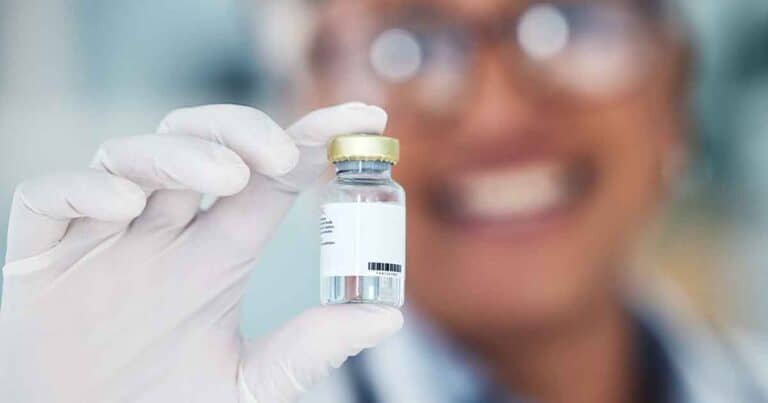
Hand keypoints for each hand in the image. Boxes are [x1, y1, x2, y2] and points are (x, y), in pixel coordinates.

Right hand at [0, 103, 402, 402]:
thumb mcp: (247, 384)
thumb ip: (308, 349)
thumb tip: (387, 318)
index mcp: (216, 254)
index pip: (268, 178)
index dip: (312, 141)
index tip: (362, 121)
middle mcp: (163, 234)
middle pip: (200, 144)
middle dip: (241, 131)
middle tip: (280, 155)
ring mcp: (102, 239)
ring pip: (131, 158)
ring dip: (179, 153)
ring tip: (225, 177)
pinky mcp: (40, 257)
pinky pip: (49, 197)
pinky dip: (84, 190)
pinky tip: (123, 208)